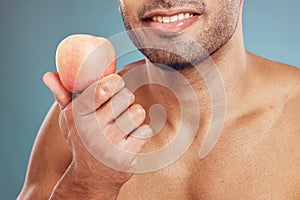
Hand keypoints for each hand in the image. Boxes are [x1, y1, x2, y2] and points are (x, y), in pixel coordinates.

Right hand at [43, 72, 151, 198]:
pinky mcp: (125, 156)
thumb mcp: (69, 118)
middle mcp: (93, 128)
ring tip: (123, 124)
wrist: (90, 177)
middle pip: (126, 96)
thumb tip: (48, 75)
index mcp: (78, 114)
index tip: (114, 86)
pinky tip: (129, 139)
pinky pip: (145, 130)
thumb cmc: (83, 139)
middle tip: (116, 111)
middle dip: (125, 100)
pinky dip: (140, 133)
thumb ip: (62, 95)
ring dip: (134, 117)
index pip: (106, 86)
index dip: (115, 82)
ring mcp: (110, 144)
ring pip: (138, 112)